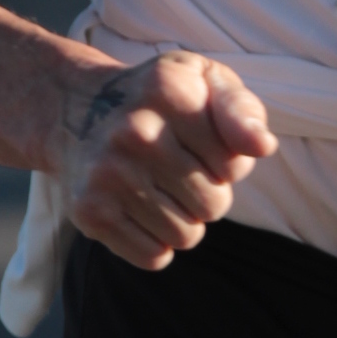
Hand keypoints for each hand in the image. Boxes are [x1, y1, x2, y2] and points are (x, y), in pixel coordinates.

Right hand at [51, 52, 276, 270]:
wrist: (75, 109)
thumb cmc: (159, 99)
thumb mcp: (203, 80)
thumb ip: (241, 109)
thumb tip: (262, 146)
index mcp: (169, 91)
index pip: (234, 166)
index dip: (226, 163)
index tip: (201, 146)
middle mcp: (135, 132)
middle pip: (214, 205)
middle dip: (208, 195)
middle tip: (180, 172)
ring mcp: (108, 174)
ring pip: (186, 237)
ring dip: (183, 221)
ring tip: (160, 190)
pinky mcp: (90, 212)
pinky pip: (154, 257)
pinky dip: (155, 243)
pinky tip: (139, 210)